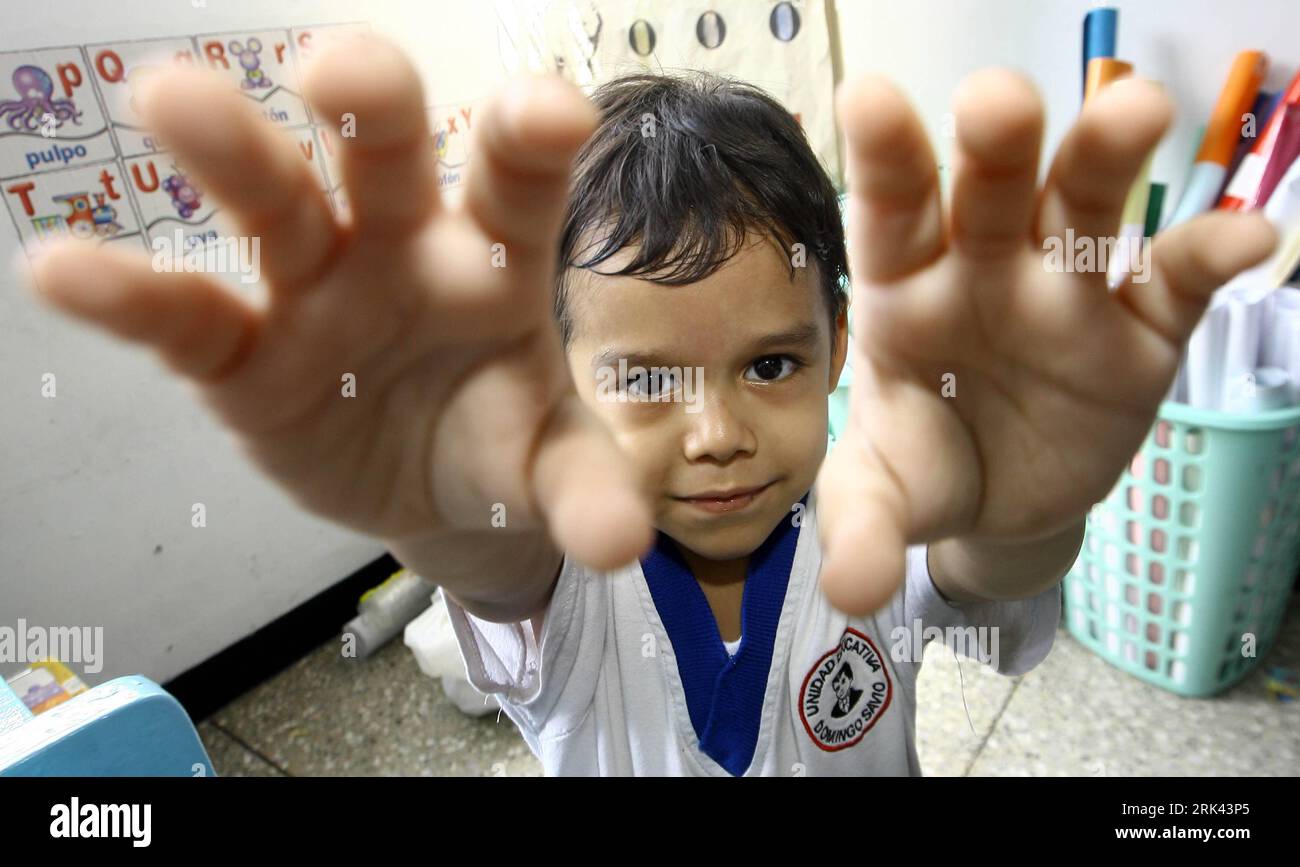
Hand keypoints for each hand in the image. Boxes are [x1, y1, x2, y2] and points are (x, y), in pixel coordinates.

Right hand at [20, 35, 651, 568]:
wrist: (430, 485)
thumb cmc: (500, 440)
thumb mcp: (549, 467)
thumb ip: (583, 491)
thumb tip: (620, 545)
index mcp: (493, 257)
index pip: (515, 184)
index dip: (529, 140)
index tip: (548, 112)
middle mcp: (398, 249)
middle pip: (381, 161)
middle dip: (367, 110)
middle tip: (340, 69)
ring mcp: (312, 291)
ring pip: (270, 207)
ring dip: (230, 153)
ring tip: (172, 95)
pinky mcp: (240, 356)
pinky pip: (183, 317)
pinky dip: (128, 296)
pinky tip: (61, 267)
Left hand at [817, 69, 1276, 614]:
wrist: (1000, 502)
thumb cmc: (925, 466)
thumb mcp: (884, 495)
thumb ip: (863, 525)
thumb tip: (854, 591)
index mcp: (904, 288)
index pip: (891, 216)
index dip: (884, 161)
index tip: (870, 100)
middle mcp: (986, 267)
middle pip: (994, 190)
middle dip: (998, 145)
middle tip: (998, 103)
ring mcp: (1067, 290)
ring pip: (1091, 207)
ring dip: (1110, 158)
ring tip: (1137, 113)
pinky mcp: (1140, 328)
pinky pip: (1177, 282)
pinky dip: (1212, 254)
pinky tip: (1249, 238)